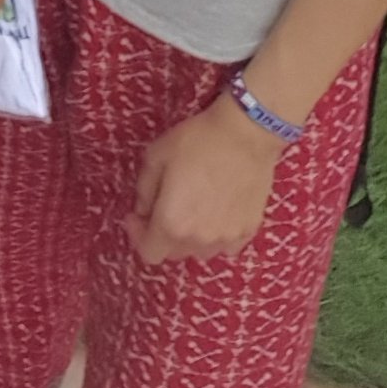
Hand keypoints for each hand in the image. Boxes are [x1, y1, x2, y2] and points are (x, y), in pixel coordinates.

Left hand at [125, 93, 283, 263]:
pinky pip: (226, 245)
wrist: (245, 135)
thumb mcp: (155, 156)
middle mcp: (199, 240)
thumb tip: (143, 210)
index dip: (139, 234)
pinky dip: (217, 234)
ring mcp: (226, 239)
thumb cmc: (196, 141)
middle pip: (174, 252)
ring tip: (194, 207)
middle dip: (164, 233)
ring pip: (200, 251)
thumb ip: (143, 190)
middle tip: (165, 205)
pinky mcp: (248, 231)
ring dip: (191, 236)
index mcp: (172, 223)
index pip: (149, 253)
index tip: (138, 214)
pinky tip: (218, 210)